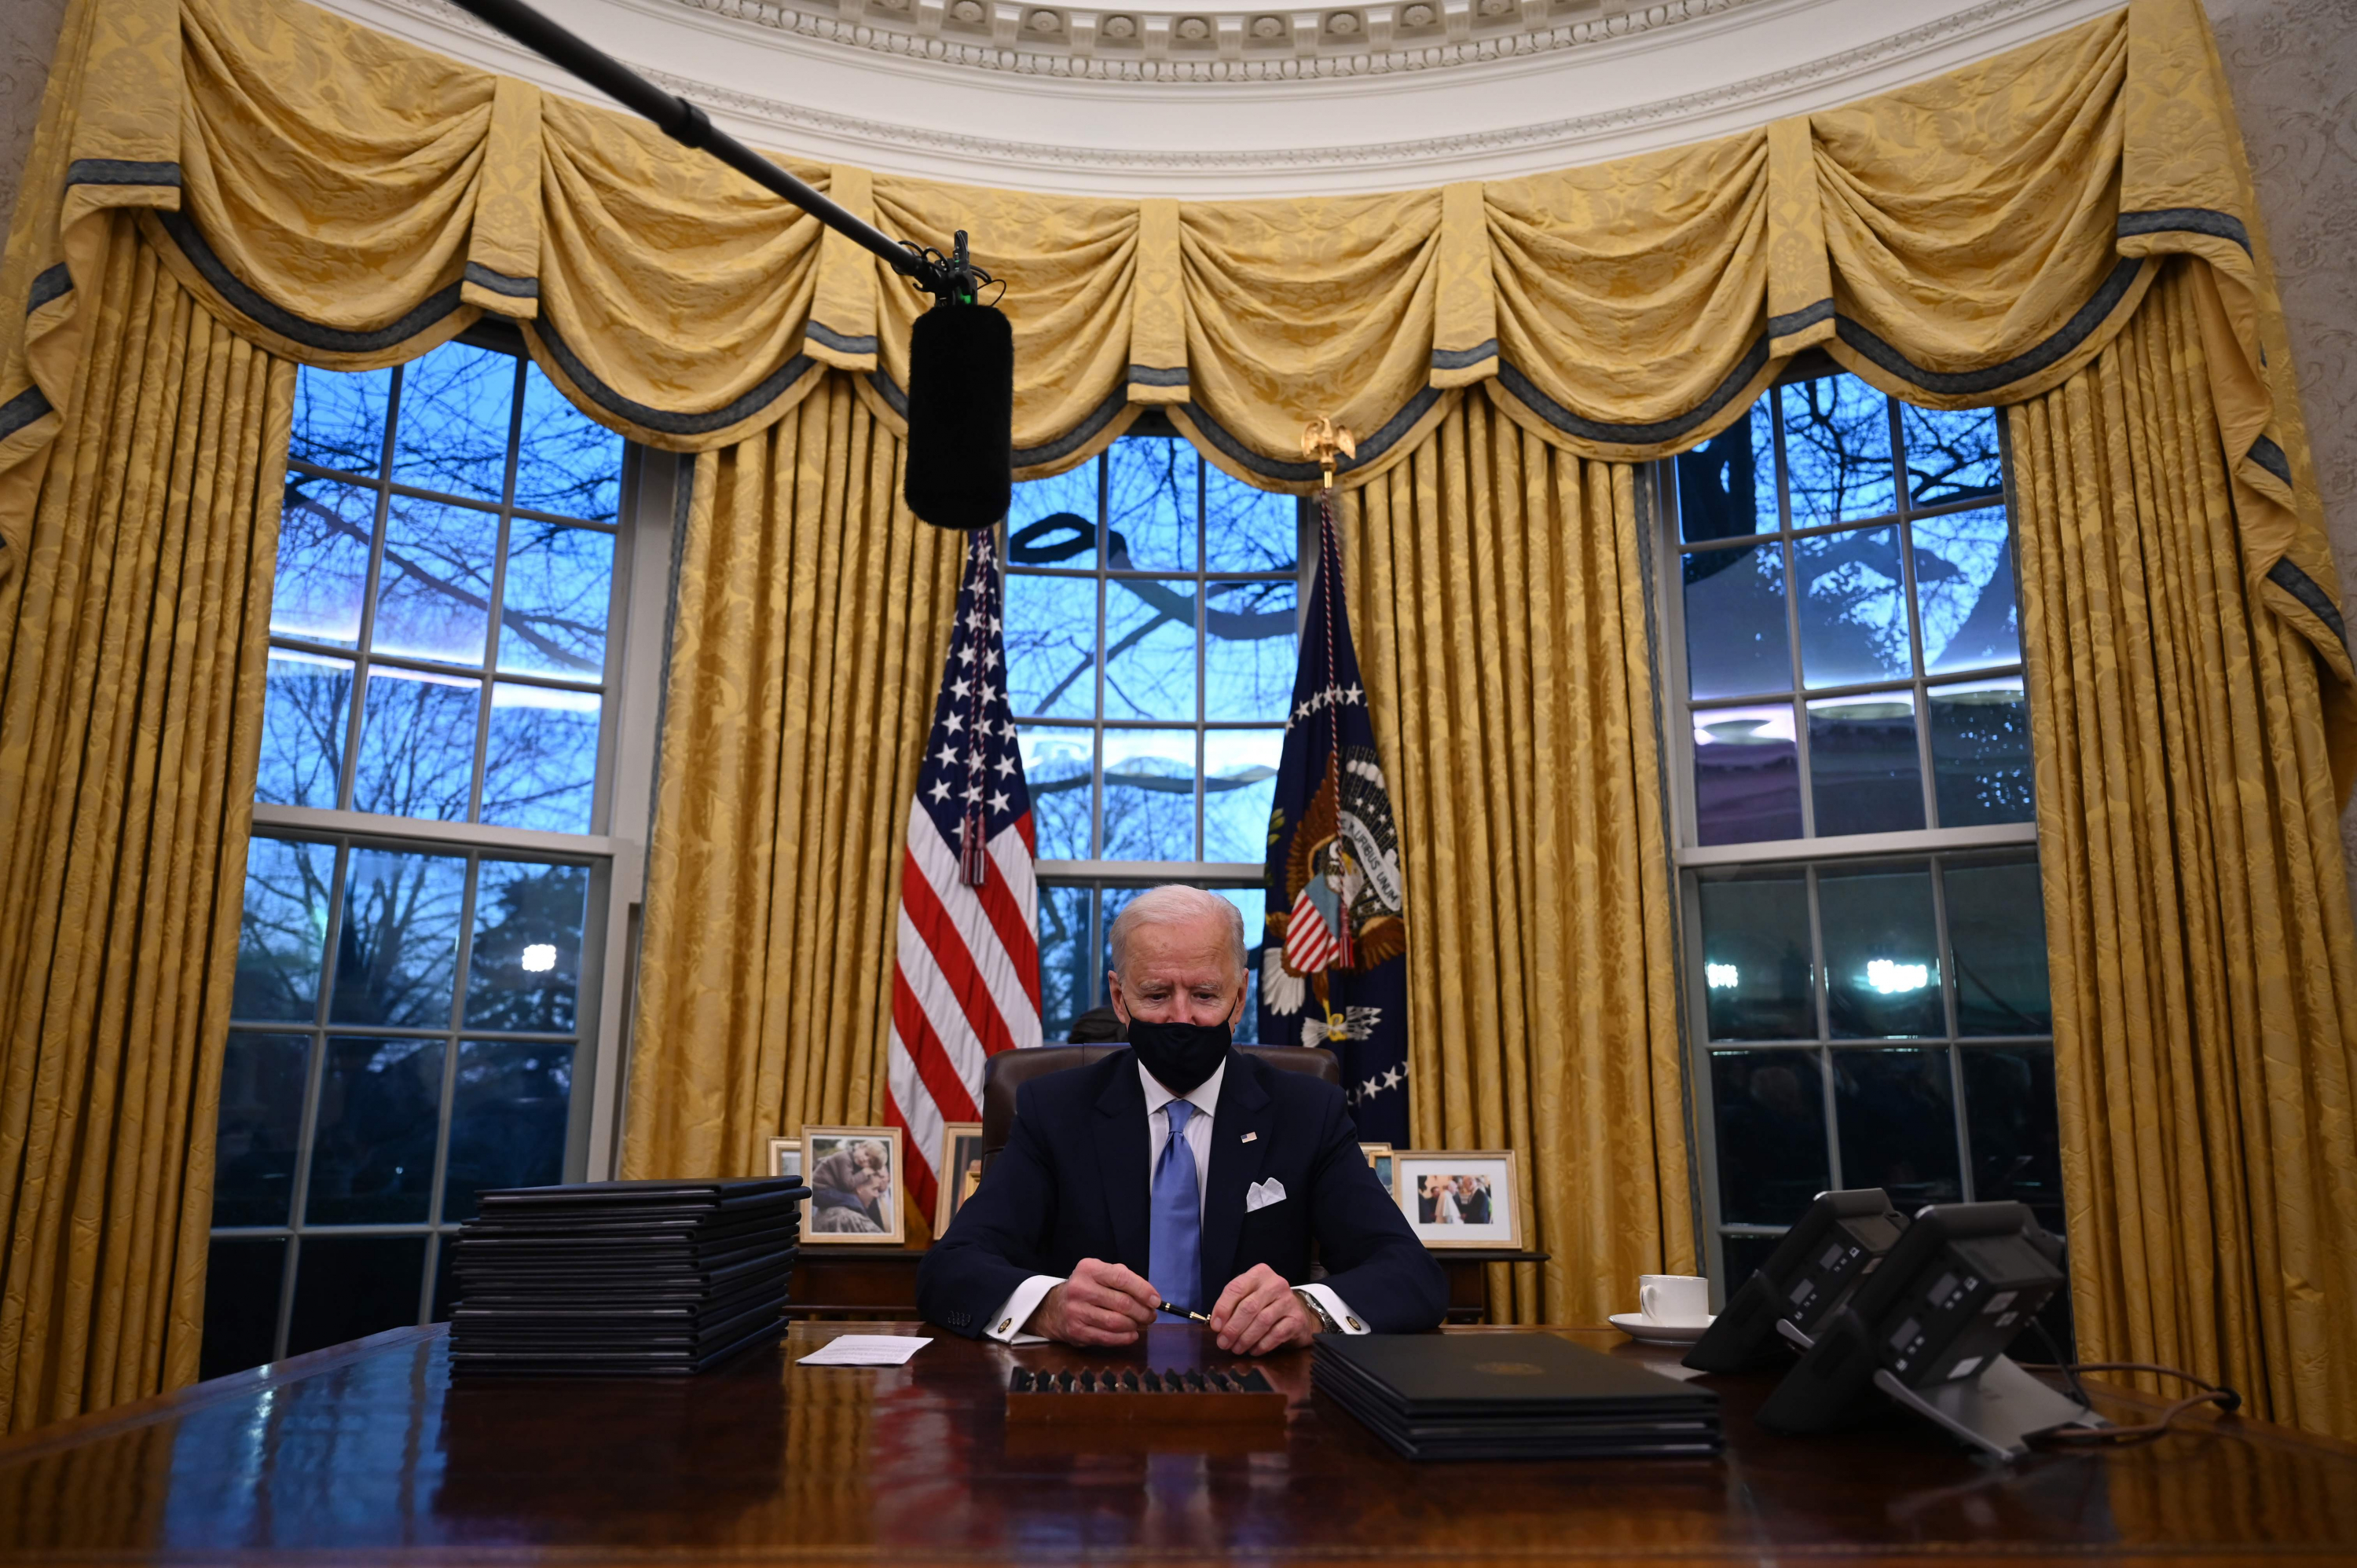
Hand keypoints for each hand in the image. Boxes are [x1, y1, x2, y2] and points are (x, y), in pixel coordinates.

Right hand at [1029, 1258, 1158, 1345]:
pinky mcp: (1076, 1331)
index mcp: (1089, 1269)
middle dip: (1143, 1312)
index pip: (1122, 1278)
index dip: (1143, 1290)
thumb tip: (1151, 1298)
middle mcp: (1080, 1288)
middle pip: (1122, 1303)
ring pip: (1116, 1322)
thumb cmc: (1087, 1289)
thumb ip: (1125, 1280)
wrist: (1055, 1308)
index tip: (1156, 1301)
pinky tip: (1131, 1335)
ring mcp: (1076, 1311)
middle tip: (1151, 1316)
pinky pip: (1107, 1338)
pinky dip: (1124, 1338)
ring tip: (1140, 1324)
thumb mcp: (1101, 1274)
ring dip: (1135, 1326)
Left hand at [1207, 1263, 1317, 1354]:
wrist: (1296, 1313)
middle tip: (1223, 1343)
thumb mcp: (1248, 1296)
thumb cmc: (1265, 1304)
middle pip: (1249, 1306)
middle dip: (1233, 1328)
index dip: (1223, 1308)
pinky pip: (1276, 1334)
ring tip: (1236, 1349)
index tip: (1215, 1327)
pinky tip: (1253, 1350)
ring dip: (1245, 1338)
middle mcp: (1275, 1284)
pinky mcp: (1296, 1319)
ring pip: (1262, 1321)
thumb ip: (1232, 1306)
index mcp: (1259, 1274)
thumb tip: (1217, 1326)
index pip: (1236, 1288)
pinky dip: (1261, 1345)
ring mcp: (1288, 1301)